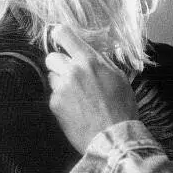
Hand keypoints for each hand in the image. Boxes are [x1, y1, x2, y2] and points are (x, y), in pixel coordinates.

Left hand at [46, 25, 138, 153]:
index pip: (64, 35)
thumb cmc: (122, 107)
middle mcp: (71, 71)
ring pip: (51, 76)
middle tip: (71, 74)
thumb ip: (101, 61)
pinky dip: (62, 99)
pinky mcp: (55, 104)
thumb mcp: (119, 77)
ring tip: (76, 95)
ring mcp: (61, 88)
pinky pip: (53, 94)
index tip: (61, 38)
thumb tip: (89, 52)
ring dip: (60, 81)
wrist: (113, 137)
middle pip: (51, 56)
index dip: (60, 35)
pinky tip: (75, 108)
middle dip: (60, 63)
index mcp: (89, 60)